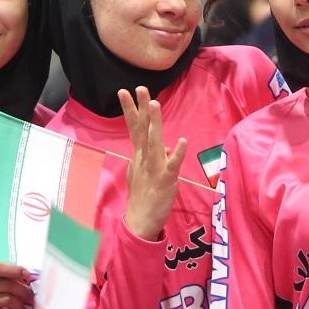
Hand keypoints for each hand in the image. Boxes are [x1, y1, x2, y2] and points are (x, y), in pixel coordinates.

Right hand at [119, 87, 187, 240]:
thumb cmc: (144, 196)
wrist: (140, 221)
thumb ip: (154, 156)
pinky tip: (182, 142)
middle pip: (142, 129)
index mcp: (140, 155)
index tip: (125, 91)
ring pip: (154, 141)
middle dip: (141, 108)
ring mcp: (155, 167)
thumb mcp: (146, 172)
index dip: (131, 109)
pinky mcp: (165, 180)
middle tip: (139, 88)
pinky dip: (177, 154)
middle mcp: (145, 158)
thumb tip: (168, 145)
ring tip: (155, 104)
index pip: (135, 128)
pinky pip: (172, 165)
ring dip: (155, 123)